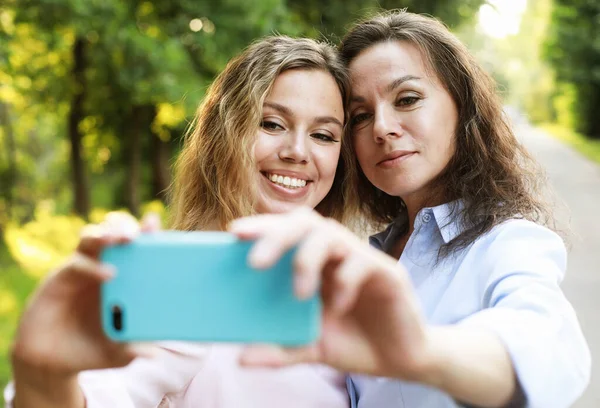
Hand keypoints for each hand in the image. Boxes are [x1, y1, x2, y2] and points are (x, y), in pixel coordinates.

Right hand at [11, 212, 161, 385]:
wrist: (53, 362)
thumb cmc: (94, 349)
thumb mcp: (119, 352)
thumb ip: (135, 348)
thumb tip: (153, 352)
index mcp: (126, 277)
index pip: (138, 247)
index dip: (148, 233)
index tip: (155, 224)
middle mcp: (104, 266)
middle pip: (115, 232)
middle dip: (127, 226)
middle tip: (140, 232)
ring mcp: (82, 269)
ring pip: (93, 237)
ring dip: (108, 232)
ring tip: (125, 238)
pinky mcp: (60, 278)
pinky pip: (76, 263)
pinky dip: (92, 266)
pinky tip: (109, 274)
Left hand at [230, 208, 435, 380]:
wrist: (403, 360)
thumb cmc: (355, 342)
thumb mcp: (311, 349)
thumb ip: (280, 350)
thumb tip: (240, 358)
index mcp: (315, 264)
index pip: (286, 232)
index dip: (262, 227)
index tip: (234, 233)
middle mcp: (336, 254)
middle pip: (305, 223)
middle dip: (276, 236)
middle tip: (254, 263)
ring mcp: (362, 260)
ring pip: (332, 234)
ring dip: (308, 259)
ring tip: (299, 293)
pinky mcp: (388, 272)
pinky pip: (363, 263)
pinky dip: (345, 282)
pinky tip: (338, 308)